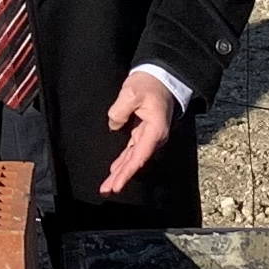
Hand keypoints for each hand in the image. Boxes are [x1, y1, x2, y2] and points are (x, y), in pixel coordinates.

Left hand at [98, 71, 182, 195]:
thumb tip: (114, 125)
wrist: (161, 77)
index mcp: (155, 130)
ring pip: (133, 159)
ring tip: (107, 186)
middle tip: (106, 190)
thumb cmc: (149, 84)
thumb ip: (120, 109)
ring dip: (121, 173)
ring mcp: (149, 136)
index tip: (116, 184)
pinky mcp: (143, 133)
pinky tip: (115, 171)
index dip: (127, 172)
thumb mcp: (132, 92)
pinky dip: (123, 162)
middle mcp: (154, 137)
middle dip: (121, 177)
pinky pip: (132, 151)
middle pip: (136, 162)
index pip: (139, 156)